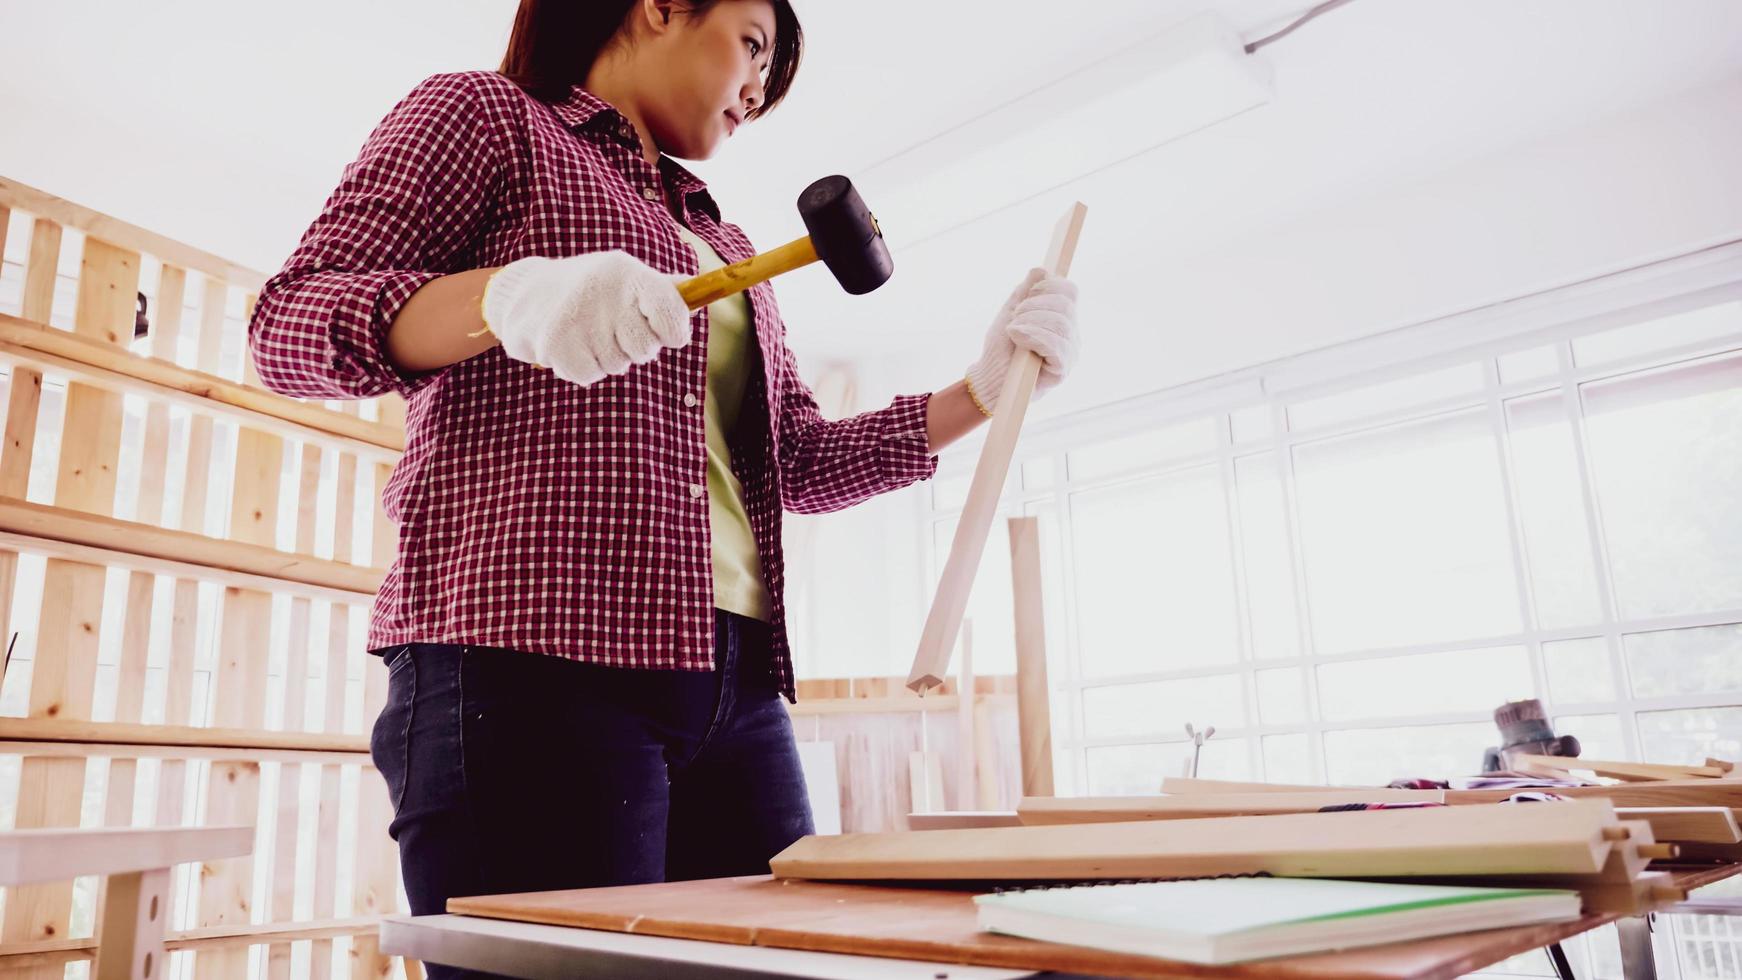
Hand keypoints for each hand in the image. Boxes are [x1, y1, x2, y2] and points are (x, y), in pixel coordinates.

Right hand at [482, 250, 691, 385]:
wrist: (525, 293)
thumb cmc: (590, 288)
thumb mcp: (624, 276)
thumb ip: (661, 289)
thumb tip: (700, 290)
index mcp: (628, 273)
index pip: (672, 312)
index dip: (674, 331)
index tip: (667, 334)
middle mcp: (604, 291)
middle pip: (645, 349)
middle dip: (633, 347)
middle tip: (613, 329)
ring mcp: (578, 318)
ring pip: (617, 365)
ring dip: (605, 357)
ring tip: (586, 333)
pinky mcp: (555, 344)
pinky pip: (590, 376)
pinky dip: (583, 368)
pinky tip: (570, 346)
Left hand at [963, 269, 1078, 415]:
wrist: (990, 378)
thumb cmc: (1001, 348)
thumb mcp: (1010, 313)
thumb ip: (1025, 292)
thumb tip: (1041, 269)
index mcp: (1061, 317)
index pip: (1070, 291)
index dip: (1049, 286)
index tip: (1026, 295)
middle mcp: (1070, 334)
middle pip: (1066, 305)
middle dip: (1034, 306)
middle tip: (1015, 318)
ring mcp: (1069, 352)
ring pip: (1061, 323)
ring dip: (1030, 322)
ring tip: (1013, 331)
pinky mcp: (1062, 370)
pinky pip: (1056, 346)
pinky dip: (1034, 337)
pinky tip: (1019, 340)